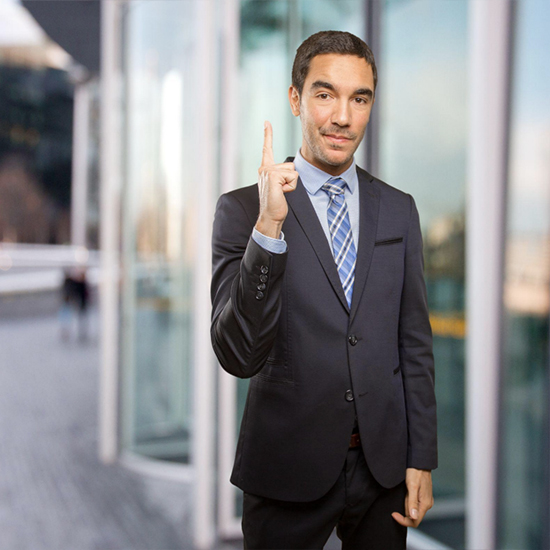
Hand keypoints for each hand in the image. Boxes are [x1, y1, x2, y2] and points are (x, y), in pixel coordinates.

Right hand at [256, 121, 298, 238]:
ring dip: (291, 184)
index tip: (267, 122)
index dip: (268, 135)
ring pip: (293, 171)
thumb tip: (291, 171)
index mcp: (265, 169)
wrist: (270, 216)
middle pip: (291, 165)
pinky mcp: (273, 176)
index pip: (267, 149)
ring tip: (281, 193)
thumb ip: (281, 175)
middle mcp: (264, 168)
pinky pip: (293, 177)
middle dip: (291, 179)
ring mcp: (268, 171)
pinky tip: (281, 193)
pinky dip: (291, 187)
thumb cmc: (276, 204)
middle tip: (280, 191)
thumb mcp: (278, 186)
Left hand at [391, 468, 433, 527]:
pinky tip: (405, 492)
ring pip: (413, 509)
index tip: (393, 514)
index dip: (403, 520)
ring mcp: (425, 500)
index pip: (414, 521)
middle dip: (404, 510)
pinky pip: (414, 503)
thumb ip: (412, 502)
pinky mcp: (422, 496)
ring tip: (403, 492)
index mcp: (425, 504)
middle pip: (413, 516)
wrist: (419, 461)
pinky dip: (408, 500)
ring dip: (406, 504)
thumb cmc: (416, 472)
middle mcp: (427, 504)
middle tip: (399, 497)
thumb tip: (413, 517)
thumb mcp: (412, 486)